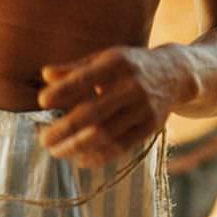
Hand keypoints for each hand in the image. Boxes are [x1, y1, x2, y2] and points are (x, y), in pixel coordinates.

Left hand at [38, 45, 187, 166]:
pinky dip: (98, 156)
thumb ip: (76, 68)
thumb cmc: (130, 65)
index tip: (41, 101)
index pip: (87, 77)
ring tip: (56, 151)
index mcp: (118, 62)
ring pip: (106, 133)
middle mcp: (132, 84)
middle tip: (44, 138)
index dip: (64, 90)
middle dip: (66, 127)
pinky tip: (80, 158)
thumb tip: (45, 75)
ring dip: (77, 146)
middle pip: (94, 111)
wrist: (175, 73)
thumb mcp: (105, 58)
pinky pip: (121, 146)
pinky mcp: (150, 127)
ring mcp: (143, 107)